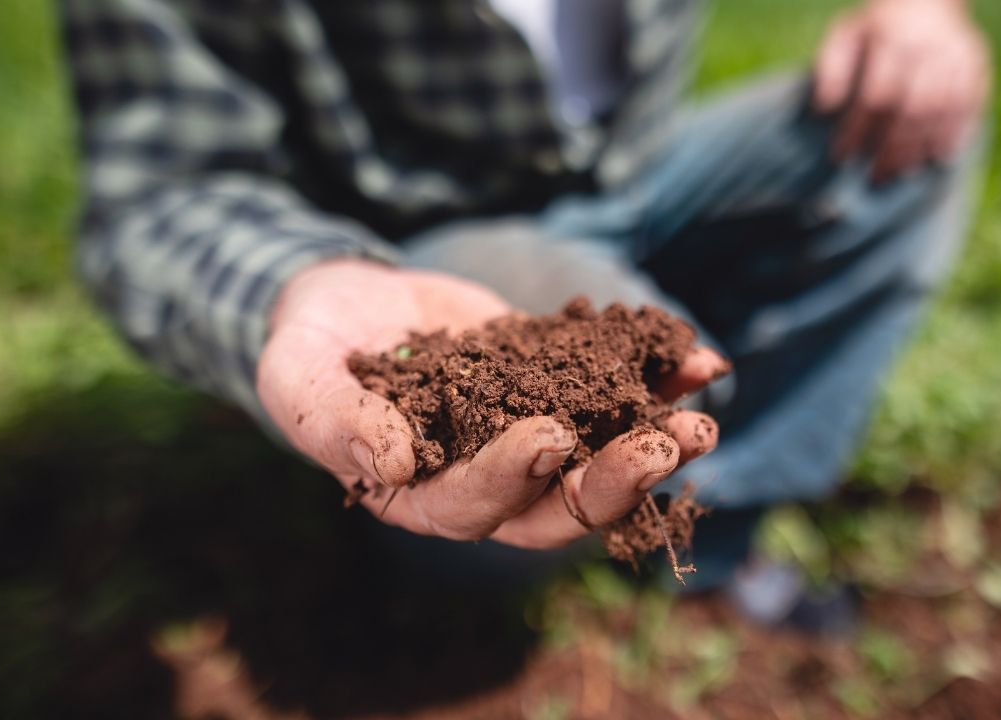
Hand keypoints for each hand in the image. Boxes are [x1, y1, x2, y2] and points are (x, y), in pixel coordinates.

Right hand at [256, 258, 724, 548]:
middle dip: (617, 479)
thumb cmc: (307, 350)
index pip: (477, 508)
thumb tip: (395, 464)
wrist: (345, 302)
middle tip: (668, 446)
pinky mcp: (557, 387)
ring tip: (701, 416)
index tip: (549, 436)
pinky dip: (657, 379)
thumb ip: (337, 423)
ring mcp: (529, 433)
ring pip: (602, 457)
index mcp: (423, 497)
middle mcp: (488, 479)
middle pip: (561, 504)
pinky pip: (613, 391)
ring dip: (655, 441)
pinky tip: (701, 359)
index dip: (515, 478)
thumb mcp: (299, 381)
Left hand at [812, 0, 990, 181]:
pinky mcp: (977, 67)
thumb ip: (831, 68)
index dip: (858, 129)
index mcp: (893, 40)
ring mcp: (957, 58)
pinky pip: (969, 107)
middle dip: (892, 148)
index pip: (875, 96)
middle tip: (875, 176)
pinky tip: (938, 158)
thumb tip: (823, 108)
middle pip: (912, 110)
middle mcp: (929, 50)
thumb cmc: (875, 28)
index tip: (841, 156)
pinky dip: (954, 135)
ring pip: (941, 112)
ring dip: (920, 148)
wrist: (926, 0)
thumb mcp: (845, 35)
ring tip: (901, 174)